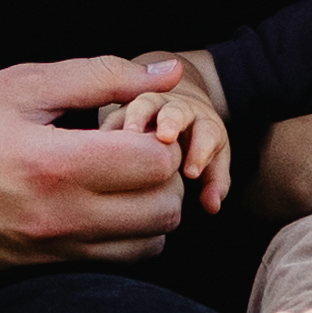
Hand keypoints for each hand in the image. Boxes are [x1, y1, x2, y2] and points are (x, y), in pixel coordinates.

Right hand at [0, 57, 199, 267]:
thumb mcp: (19, 86)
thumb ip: (100, 76)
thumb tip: (168, 74)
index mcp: (51, 164)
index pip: (155, 163)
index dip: (156, 138)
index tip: (127, 126)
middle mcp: (56, 219)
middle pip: (163, 210)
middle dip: (161, 176)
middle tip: (128, 153)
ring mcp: (49, 255)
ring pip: (148, 245)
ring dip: (146, 211)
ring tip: (113, 181)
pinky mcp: (40, 274)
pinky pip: (113, 264)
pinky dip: (121, 237)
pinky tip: (91, 206)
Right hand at [114, 79, 230, 199]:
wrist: (174, 119)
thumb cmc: (195, 148)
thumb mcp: (212, 164)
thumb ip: (214, 183)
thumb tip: (213, 206)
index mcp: (203, 124)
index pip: (207, 133)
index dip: (200, 151)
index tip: (191, 174)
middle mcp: (176, 111)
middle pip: (176, 111)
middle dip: (171, 122)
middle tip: (166, 137)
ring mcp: (148, 108)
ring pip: (141, 107)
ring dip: (135, 120)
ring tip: (128, 136)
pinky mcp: (120, 116)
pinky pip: (113, 120)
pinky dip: (108, 133)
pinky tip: (97, 150)